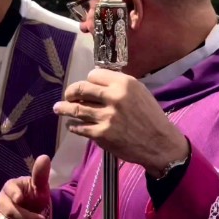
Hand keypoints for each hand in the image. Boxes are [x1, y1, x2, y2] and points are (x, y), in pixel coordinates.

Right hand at [0, 155, 50, 218]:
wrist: (33, 211)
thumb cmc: (34, 196)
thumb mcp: (40, 186)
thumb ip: (40, 174)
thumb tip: (45, 157)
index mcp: (10, 188)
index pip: (9, 190)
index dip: (14, 194)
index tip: (20, 199)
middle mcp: (1, 203)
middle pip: (9, 212)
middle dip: (26, 217)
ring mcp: (0, 218)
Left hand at [53, 68, 188, 177]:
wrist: (160, 144)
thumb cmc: (151, 116)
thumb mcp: (139, 92)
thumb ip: (118, 85)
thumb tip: (96, 81)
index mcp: (124, 84)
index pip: (94, 75)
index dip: (88, 80)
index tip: (86, 85)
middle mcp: (114, 97)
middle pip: (81, 89)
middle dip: (71, 92)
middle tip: (67, 95)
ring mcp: (106, 117)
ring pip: (76, 109)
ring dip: (64, 108)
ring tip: (58, 108)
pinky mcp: (101, 134)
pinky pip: (80, 128)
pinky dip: (73, 126)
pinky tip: (71, 125)